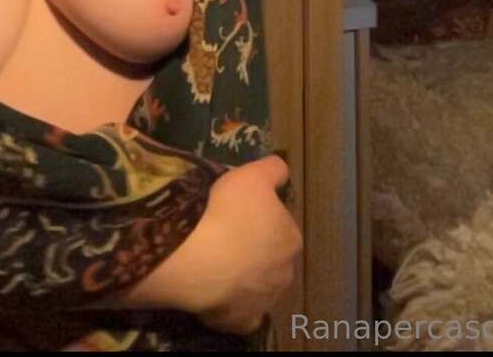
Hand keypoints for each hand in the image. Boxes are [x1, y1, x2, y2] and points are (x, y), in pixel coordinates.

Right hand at [195, 155, 301, 333]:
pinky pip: (240, 313)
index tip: (240, 212)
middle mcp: (285, 273)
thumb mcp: (252, 174)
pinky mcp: (242, 321)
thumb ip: (273, 169)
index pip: (281, 225)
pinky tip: (217, 293)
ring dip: (243, 277)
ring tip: (216, 263)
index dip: (260, 217)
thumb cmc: (229, 212)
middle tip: (227, 237)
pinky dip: (232, 305)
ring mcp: (265, 301)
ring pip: (257, 286)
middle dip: (255, 249)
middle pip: (271, 258)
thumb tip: (281, 171)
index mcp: (291, 238)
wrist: (201, 257)